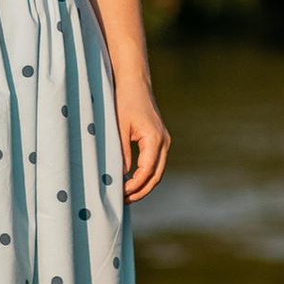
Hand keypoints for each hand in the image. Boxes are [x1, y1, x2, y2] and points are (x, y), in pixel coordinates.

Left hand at [114, 77, 170, 202]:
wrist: (134, 82)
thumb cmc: (124, 101)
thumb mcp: (119, 128)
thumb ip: (121, 154)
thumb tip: (121, 177)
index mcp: (154, 139)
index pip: (146, 172)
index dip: (134, 186)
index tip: (120, 194)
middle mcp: (164, 142)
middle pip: (156, 176)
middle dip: (141, 191)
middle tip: (123, 201)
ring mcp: (164, 141)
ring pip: (158, 172)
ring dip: (144, 185)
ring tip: (126, 195)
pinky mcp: (160, 139)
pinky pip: (156, 163)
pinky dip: (146, 175)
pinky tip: (132, 181)